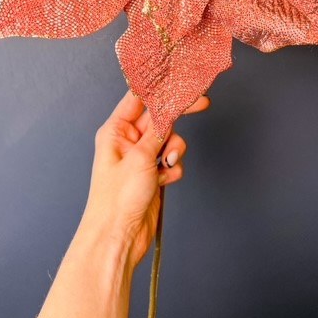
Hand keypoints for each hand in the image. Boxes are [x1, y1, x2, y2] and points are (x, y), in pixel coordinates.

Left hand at [79, 90, 209, 267]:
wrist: (118, 237)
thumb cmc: (116, 199)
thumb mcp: (140, 158)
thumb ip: (158, 132)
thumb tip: (169, 108)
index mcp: (116, 131)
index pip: (139, 99)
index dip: (160, 88)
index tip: (180, 79)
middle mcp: (127, 141)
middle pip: (158, 118)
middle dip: (177, 116)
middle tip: (202, 103)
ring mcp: (140, 158)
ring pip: (168, 140)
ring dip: (174, 150)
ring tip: (167, 164)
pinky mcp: (151, 175)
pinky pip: (170, 161)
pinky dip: (173, 168)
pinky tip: (165, 181)